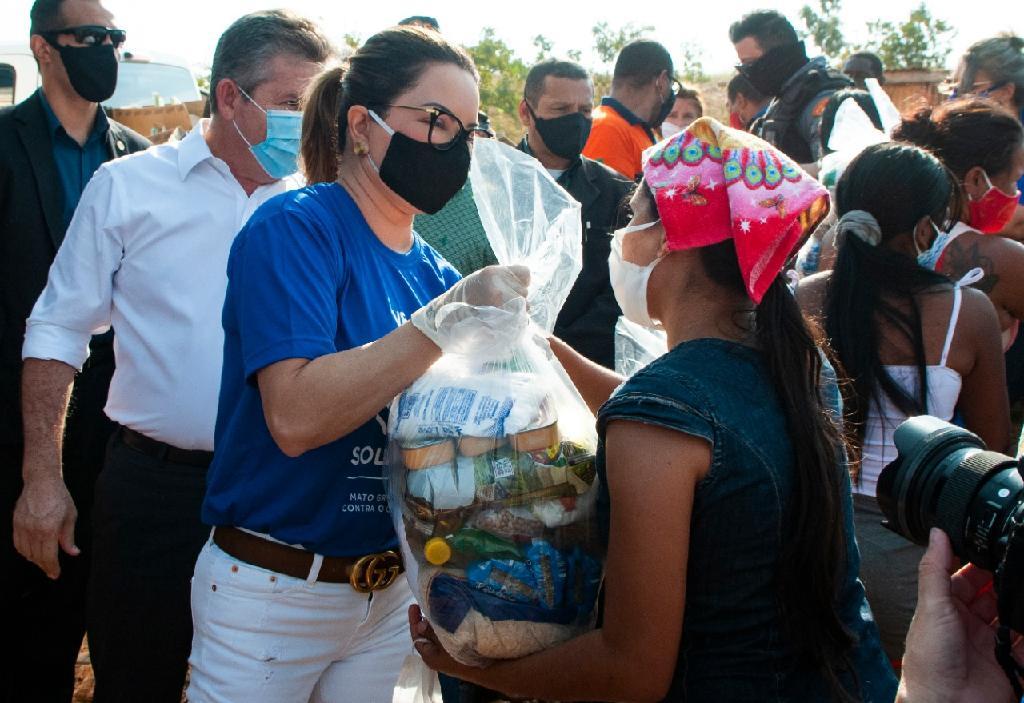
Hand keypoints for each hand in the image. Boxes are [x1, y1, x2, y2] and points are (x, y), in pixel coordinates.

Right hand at [12, 474, 78, 578]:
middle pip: (36, 556)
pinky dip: (24, 551)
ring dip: (34, 559)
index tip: (55, 574)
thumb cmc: (60, 497)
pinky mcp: (16, 523)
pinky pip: (18, 543)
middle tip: (51, 571)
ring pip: (25, 552)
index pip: (48, 556)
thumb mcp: (71, 516)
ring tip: (43, 562)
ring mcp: (22, 527)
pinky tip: (32, 552)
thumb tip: (73, 553)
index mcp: (49, 529)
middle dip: (44, 566)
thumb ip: (69, 537)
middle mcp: (33, 530)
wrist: (41, 481)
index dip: (52, 568)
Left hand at [408, 604, 476, 680]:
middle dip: (425, 620)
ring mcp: (446, 655)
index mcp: (430, 656)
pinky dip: (445, 626)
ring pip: (437, 635)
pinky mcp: (456, 652)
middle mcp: (436, 657)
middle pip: (426, 636)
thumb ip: (432, 633)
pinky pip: (446, 636)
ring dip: (436, 622)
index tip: (413, 606)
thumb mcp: (446, 641)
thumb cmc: (464, 655)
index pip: (417, 637)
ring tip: (437, 607)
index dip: (414, 621)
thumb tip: (419, 624)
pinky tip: (450, 617)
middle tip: (426, 604)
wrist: (487, 669)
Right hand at [411, 265, 529, 350]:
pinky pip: (519, 322)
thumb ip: (500, 279)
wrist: (443, 321)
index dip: (520, 282)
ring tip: (500, 315)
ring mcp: (498, 306)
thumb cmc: (462, 300)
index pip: (525, 273)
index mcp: (492, 273)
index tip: (512, 288)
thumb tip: (523, 284)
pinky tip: (500, 324)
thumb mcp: (479, 280)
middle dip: (518, 300)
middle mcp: (497, 287)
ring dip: (517, 313)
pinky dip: (514, 324)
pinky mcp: (499, 323)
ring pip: (524, 308)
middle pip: (525, 292)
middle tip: (501, 305)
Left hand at [898, 528, 1022, 702]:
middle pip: (993, 594)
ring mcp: (989, 643)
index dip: (980, 562)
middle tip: (1019, 563)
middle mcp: (967, 624)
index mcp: (944, 608)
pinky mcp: (1008, 663)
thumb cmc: (930, 660)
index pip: (965, 576)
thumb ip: (935, 569)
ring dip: (1020, 605)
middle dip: (1006, 581)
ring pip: (1012, 616)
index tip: (995, 543)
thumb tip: (938, 533)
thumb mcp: (931, 607)